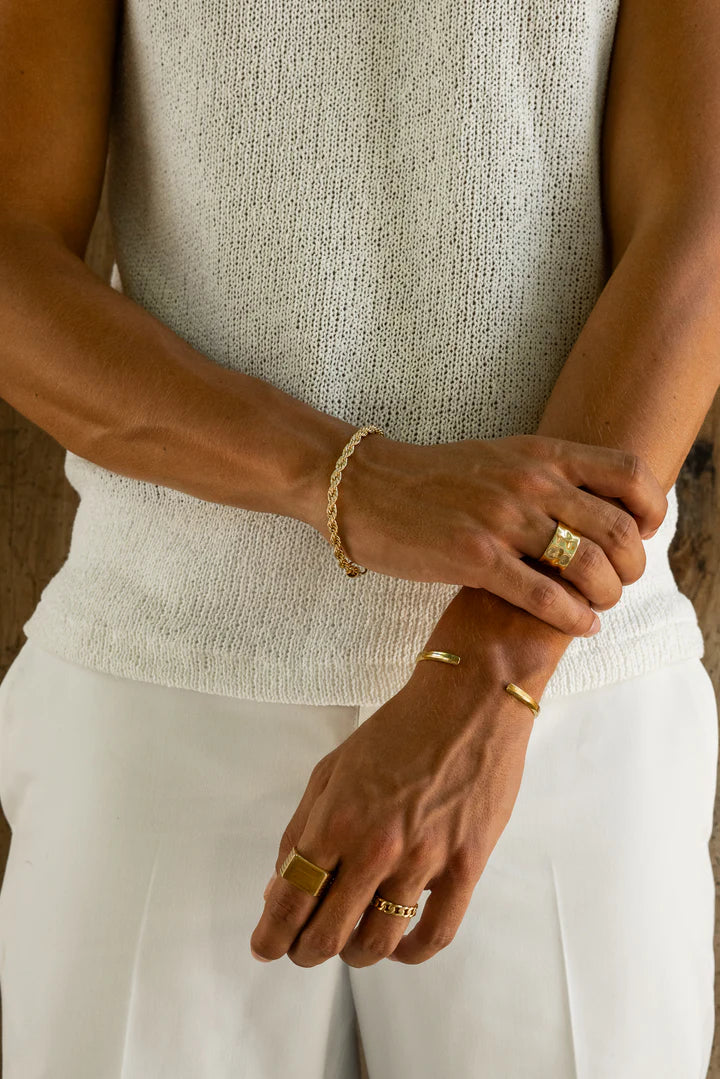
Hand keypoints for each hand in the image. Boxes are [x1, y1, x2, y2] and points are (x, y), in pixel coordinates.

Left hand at [249, 645, 537, 968]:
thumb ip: (302, 828)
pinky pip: (436, 933)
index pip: (291, 898)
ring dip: (354, 955)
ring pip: (379, 941)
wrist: (468, 704)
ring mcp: (424, 860)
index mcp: (337, 819)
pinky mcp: (465, 866)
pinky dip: (410, 952)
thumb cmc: (398, 729)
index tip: (266, 947)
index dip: (272, 935)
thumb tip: (280, 883)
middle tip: (302, 949)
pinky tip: (398, 946)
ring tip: (349, 946)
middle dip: (305, 951)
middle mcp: (376, 847)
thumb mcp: (332, 769)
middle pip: (329, 932)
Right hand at [316, 432, 666, 637]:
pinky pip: (545, 596)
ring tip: (597, 607)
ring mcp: (502, 518)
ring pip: (589, 566)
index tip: (643, 533)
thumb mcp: (499, 458)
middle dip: (632, 566)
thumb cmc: (431, 479)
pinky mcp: (474, 557)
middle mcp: (530, 481)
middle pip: (619, 528)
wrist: (363, 487)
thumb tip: (592, 507)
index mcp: (540, 454)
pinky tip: (578, 626)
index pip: (628, 472)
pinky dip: (573, 618)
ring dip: (606, 596)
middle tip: (619, 582)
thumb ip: (546, 475)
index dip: (651, 508)